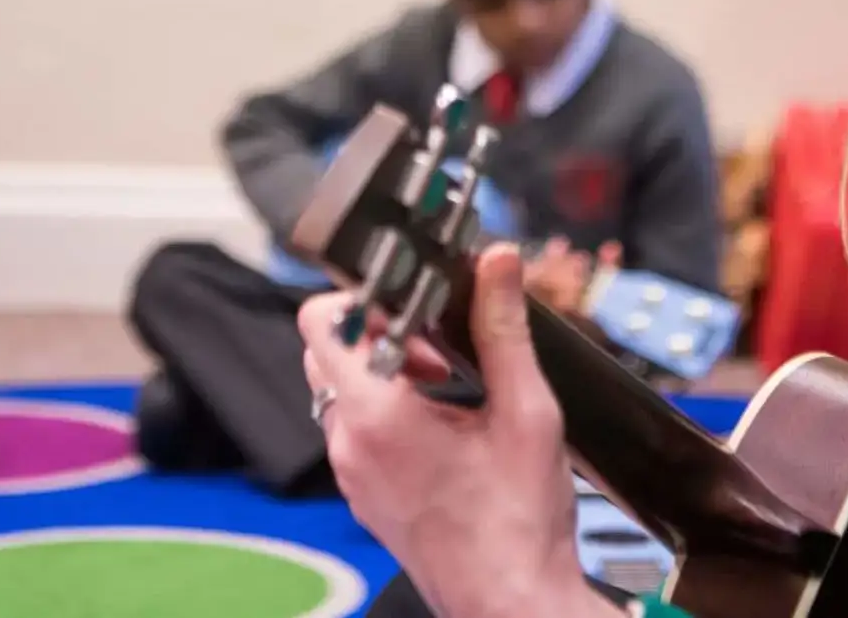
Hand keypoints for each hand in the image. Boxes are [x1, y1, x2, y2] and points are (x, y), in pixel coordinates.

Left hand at [298, 244, 616, 617]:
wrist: (512, 603)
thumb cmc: (519, 523)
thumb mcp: (526, 412)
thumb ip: (504, 329)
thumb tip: (496, 263)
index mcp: (376, 416)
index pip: (321, 321)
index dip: (363, 297)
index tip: (415, 304)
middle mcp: (349, 445)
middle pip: (328, 352)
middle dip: (378, 334)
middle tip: (441, 350)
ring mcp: (352, 474)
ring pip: (341, 392)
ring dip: (384, 373)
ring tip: (449, 388)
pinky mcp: (364, 495)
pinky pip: (356, 432)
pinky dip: (387, 413)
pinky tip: (445, 426)